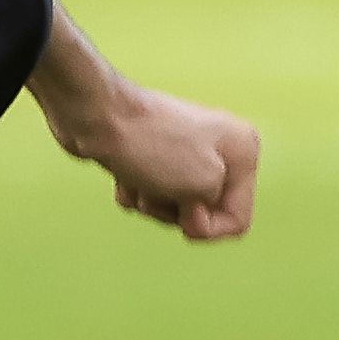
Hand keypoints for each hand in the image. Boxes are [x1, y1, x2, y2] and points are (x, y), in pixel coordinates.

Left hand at [72, 82, 261, 241]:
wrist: (95, 114)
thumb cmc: (152, 144)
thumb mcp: (202, 186)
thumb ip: (211, 215)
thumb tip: (190, 218)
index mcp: (244, 148)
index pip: (238, 217)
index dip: (209, 225)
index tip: (186, 208)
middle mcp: (219, 147)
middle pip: (202, 213)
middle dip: (174, 211)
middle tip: (158, 186)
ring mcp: (183, 149)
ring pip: (173, 206)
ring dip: (151, 201)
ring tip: (138, 176)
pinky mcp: (151, 154)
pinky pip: (148, 193)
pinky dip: (134, 191)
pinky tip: (123, 173)